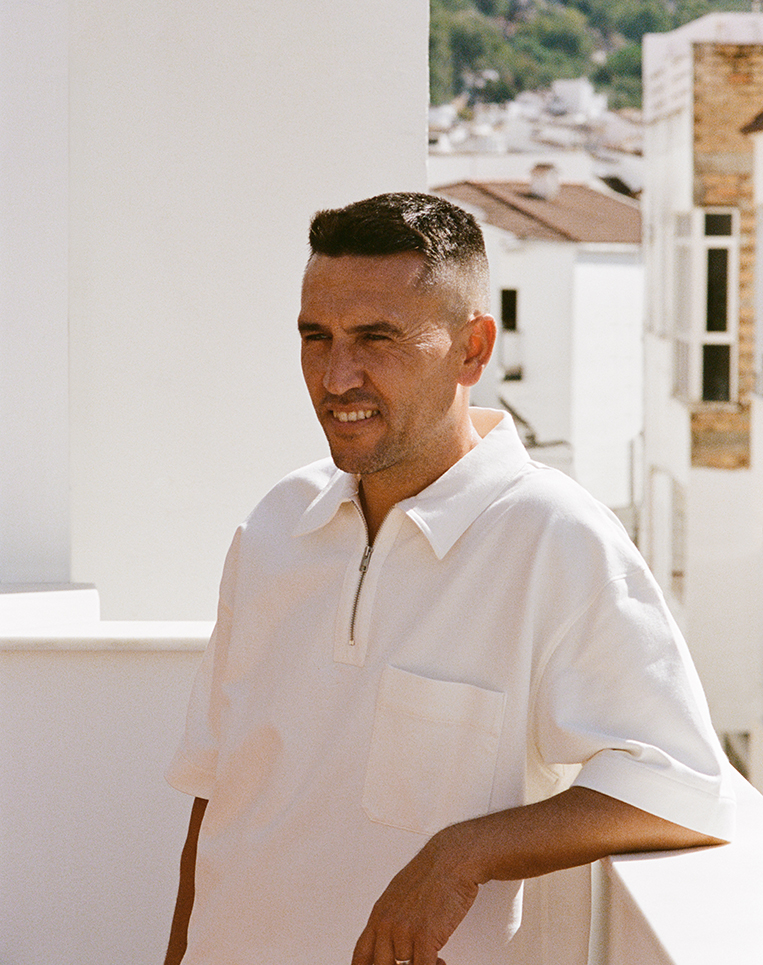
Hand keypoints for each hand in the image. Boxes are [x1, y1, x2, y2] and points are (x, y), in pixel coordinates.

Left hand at [350, 826, 478, 964]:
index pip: (361, 956)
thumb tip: (391, 942)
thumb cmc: (429, 873)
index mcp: (378, 915)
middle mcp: (387, 924)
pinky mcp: (424, 936)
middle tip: (414, 960)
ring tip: (432, 959)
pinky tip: (440, 960)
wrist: (450, 860)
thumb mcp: (399, 895)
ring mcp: (404, 931)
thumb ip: (392, 920)